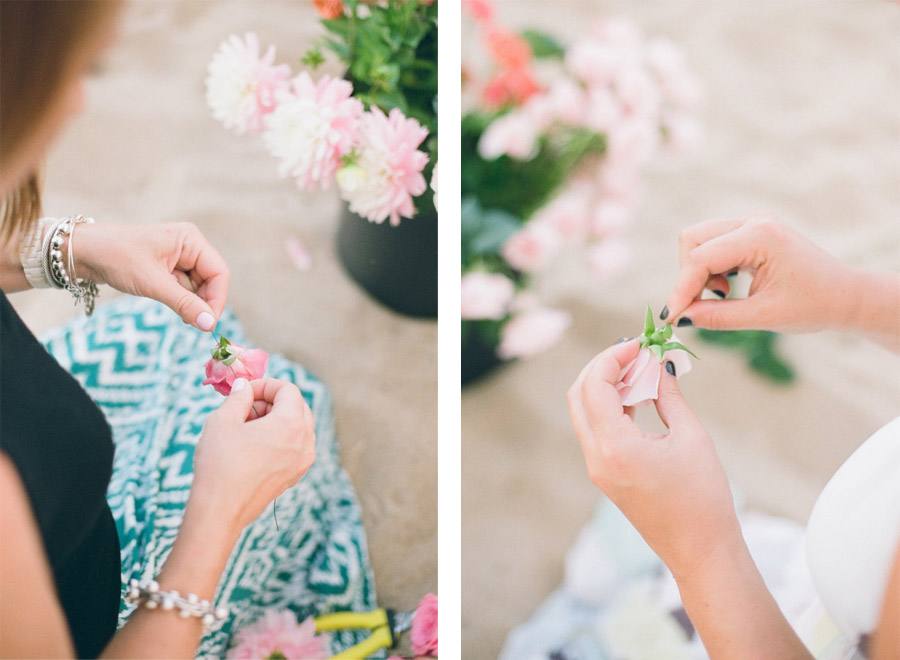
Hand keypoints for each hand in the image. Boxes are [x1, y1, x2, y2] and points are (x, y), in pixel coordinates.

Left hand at [74, 222, 228, 330]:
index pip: (219, 272)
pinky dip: (180, 300)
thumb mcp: (153, 283)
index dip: (217, 299)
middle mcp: (188, 246)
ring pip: (197, 287)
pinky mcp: (167, 268)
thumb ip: (184, 304)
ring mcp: (178, 257)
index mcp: (190, 240)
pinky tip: (170, 306)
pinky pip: (183, 288)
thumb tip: (210, 325)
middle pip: (211, 281)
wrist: (82, 252)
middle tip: (193, 323)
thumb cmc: (116, 258)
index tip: (208, 323)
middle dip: (203, 303)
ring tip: (178, 315)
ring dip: (190, 303)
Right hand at [190, 378, 315, 531]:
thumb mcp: (223, 421)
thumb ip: (238, 397)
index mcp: (292, 424)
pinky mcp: (295, 475)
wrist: (220, 511)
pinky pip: (295, 446)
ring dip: (275, 419)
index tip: (244, 392)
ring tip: (246, 428)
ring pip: (297, 426)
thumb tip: (245, 386)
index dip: (265, 385)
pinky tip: (253, 446)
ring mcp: (303, 461)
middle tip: (244, 409)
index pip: (289, 390)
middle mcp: (305, 442)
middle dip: (272, 401)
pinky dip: (279, 438)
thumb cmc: (220, 463)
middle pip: (297, 406)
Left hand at [566, 339, 741, 576]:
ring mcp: (596, 468)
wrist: (700, 550)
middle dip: (603, 366)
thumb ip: (669, 394)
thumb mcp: (691, 437)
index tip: (639, 343)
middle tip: (634, 351)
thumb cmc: (703, 495)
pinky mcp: (604, 474)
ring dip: (605, 385)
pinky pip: (596, 430)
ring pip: (583, 411)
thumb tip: (660, 362)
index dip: (613, 357)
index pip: (595, 385)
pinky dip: (610, 406)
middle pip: (579, 394)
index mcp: (614, 447)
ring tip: (641, 369)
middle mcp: (596, 457)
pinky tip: (639, 395)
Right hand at [662, 217, 864, 332]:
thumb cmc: (814, 306)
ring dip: (698, 271)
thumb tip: (680, 318)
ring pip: (699, 240)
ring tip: (721, 295)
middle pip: (693, 240)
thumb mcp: (764, 316)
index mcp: (760, 236)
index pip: (701, 258)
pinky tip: (727, 287)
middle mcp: (753, 223)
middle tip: (703, 305)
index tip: (671, 317)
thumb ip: (718, 317)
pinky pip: (713, 244)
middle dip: (688, 275)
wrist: (846, 297)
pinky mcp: (750, 234)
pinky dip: (710, 268)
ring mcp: (751, 225)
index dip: (682, 288)